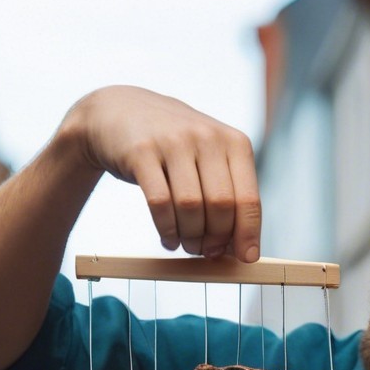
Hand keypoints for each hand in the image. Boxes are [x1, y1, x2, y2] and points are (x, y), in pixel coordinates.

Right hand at [63, 86, 260, 260]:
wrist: (121, 111)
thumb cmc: (175, 147)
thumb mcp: (209, 158)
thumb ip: (228, 195)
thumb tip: (243, 248)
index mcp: (233, 142)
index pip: (248, 198)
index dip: (248, 233)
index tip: (247, 258)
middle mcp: (206, 137)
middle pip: (221, 206)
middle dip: (216, 239)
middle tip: (207, 251)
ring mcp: (173, 141)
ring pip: (191, 207)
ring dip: (190, 237)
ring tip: (186, 245)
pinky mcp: (141, 151)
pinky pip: (160, 203)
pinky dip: (167, 230)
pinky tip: (168, 239)